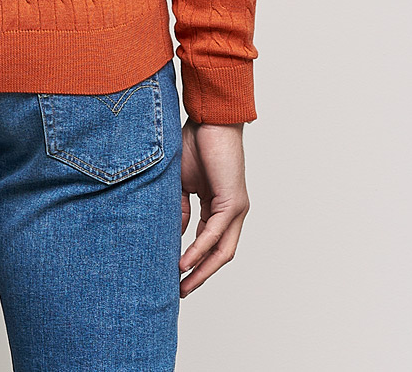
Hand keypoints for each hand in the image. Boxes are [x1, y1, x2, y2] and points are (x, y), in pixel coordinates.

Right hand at [178, 120, 250, 296]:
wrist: (210, 120)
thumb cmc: (196, 143)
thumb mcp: (182, 183)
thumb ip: (180, 208)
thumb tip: (177, 234)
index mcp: (220, 206)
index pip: (209, 242)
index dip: (194, 260)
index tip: (175, 274)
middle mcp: (232, 212)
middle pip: (220, 254)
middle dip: (201, 274)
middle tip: (181, 291)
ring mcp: (236, 208)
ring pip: (222, 249)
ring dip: (202, 269)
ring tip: (183, 283)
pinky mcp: (233, 202)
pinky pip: (216, 232)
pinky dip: (200, 248)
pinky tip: (186, 260)